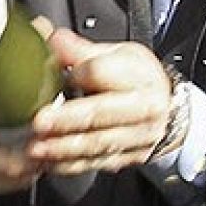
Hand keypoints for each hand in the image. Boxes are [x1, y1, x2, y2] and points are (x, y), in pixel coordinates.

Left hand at [26, 27, 173, 175]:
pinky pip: (97, 163)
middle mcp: (145, 109)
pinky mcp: (130, 158)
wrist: (167, 109)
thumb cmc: (138, 78)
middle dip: (66, 121)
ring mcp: (139, 137)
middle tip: (38, 123)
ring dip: (64, 148)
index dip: (77, 74)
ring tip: (37, 147)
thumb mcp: (118, 54)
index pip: (103, 73)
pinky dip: (71, 165)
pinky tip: (51, 163)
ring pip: (98, 144)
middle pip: (101, 114)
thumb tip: (53, 40)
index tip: (59, 74)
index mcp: (139, 76)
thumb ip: (82, 50)